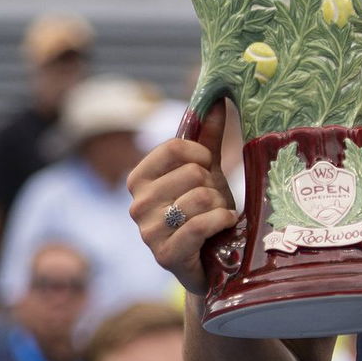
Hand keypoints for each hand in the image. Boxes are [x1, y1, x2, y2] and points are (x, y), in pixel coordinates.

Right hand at [127, 101, 238, 297]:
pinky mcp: (165, 255)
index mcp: (140, 178)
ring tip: (217, 217)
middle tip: (213, 202)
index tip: (209, 167)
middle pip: (191, 172)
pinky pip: (200, 224)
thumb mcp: (207, 172)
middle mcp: (137, 204)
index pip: (174, 147)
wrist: (212, 262)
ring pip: (200, 197)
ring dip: (220, 206)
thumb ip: (208, 137)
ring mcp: (148, 232)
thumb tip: (218, 98)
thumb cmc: (206, 212)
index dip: (202, 154)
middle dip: (213, 185)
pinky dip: (221, 222)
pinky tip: (224, 227)